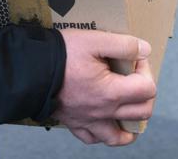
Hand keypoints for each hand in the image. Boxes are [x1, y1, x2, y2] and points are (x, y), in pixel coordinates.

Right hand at [53, 30, 156, 145]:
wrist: (30, 69)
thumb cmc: (61, 54)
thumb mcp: (94, 40)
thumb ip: (123, 45)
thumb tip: (145, 50)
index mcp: (111, 92)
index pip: (147, 89)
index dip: (146, 70)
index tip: (135, 58)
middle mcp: (103, 112)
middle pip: (142, 113)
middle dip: (146, 93)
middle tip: (134, 77)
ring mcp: (88, 120)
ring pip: (118, 136)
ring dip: (130, 124)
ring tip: (130, 108)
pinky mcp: (73, 122)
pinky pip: (91, 138)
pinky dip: (102, 133)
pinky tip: (104, 121)